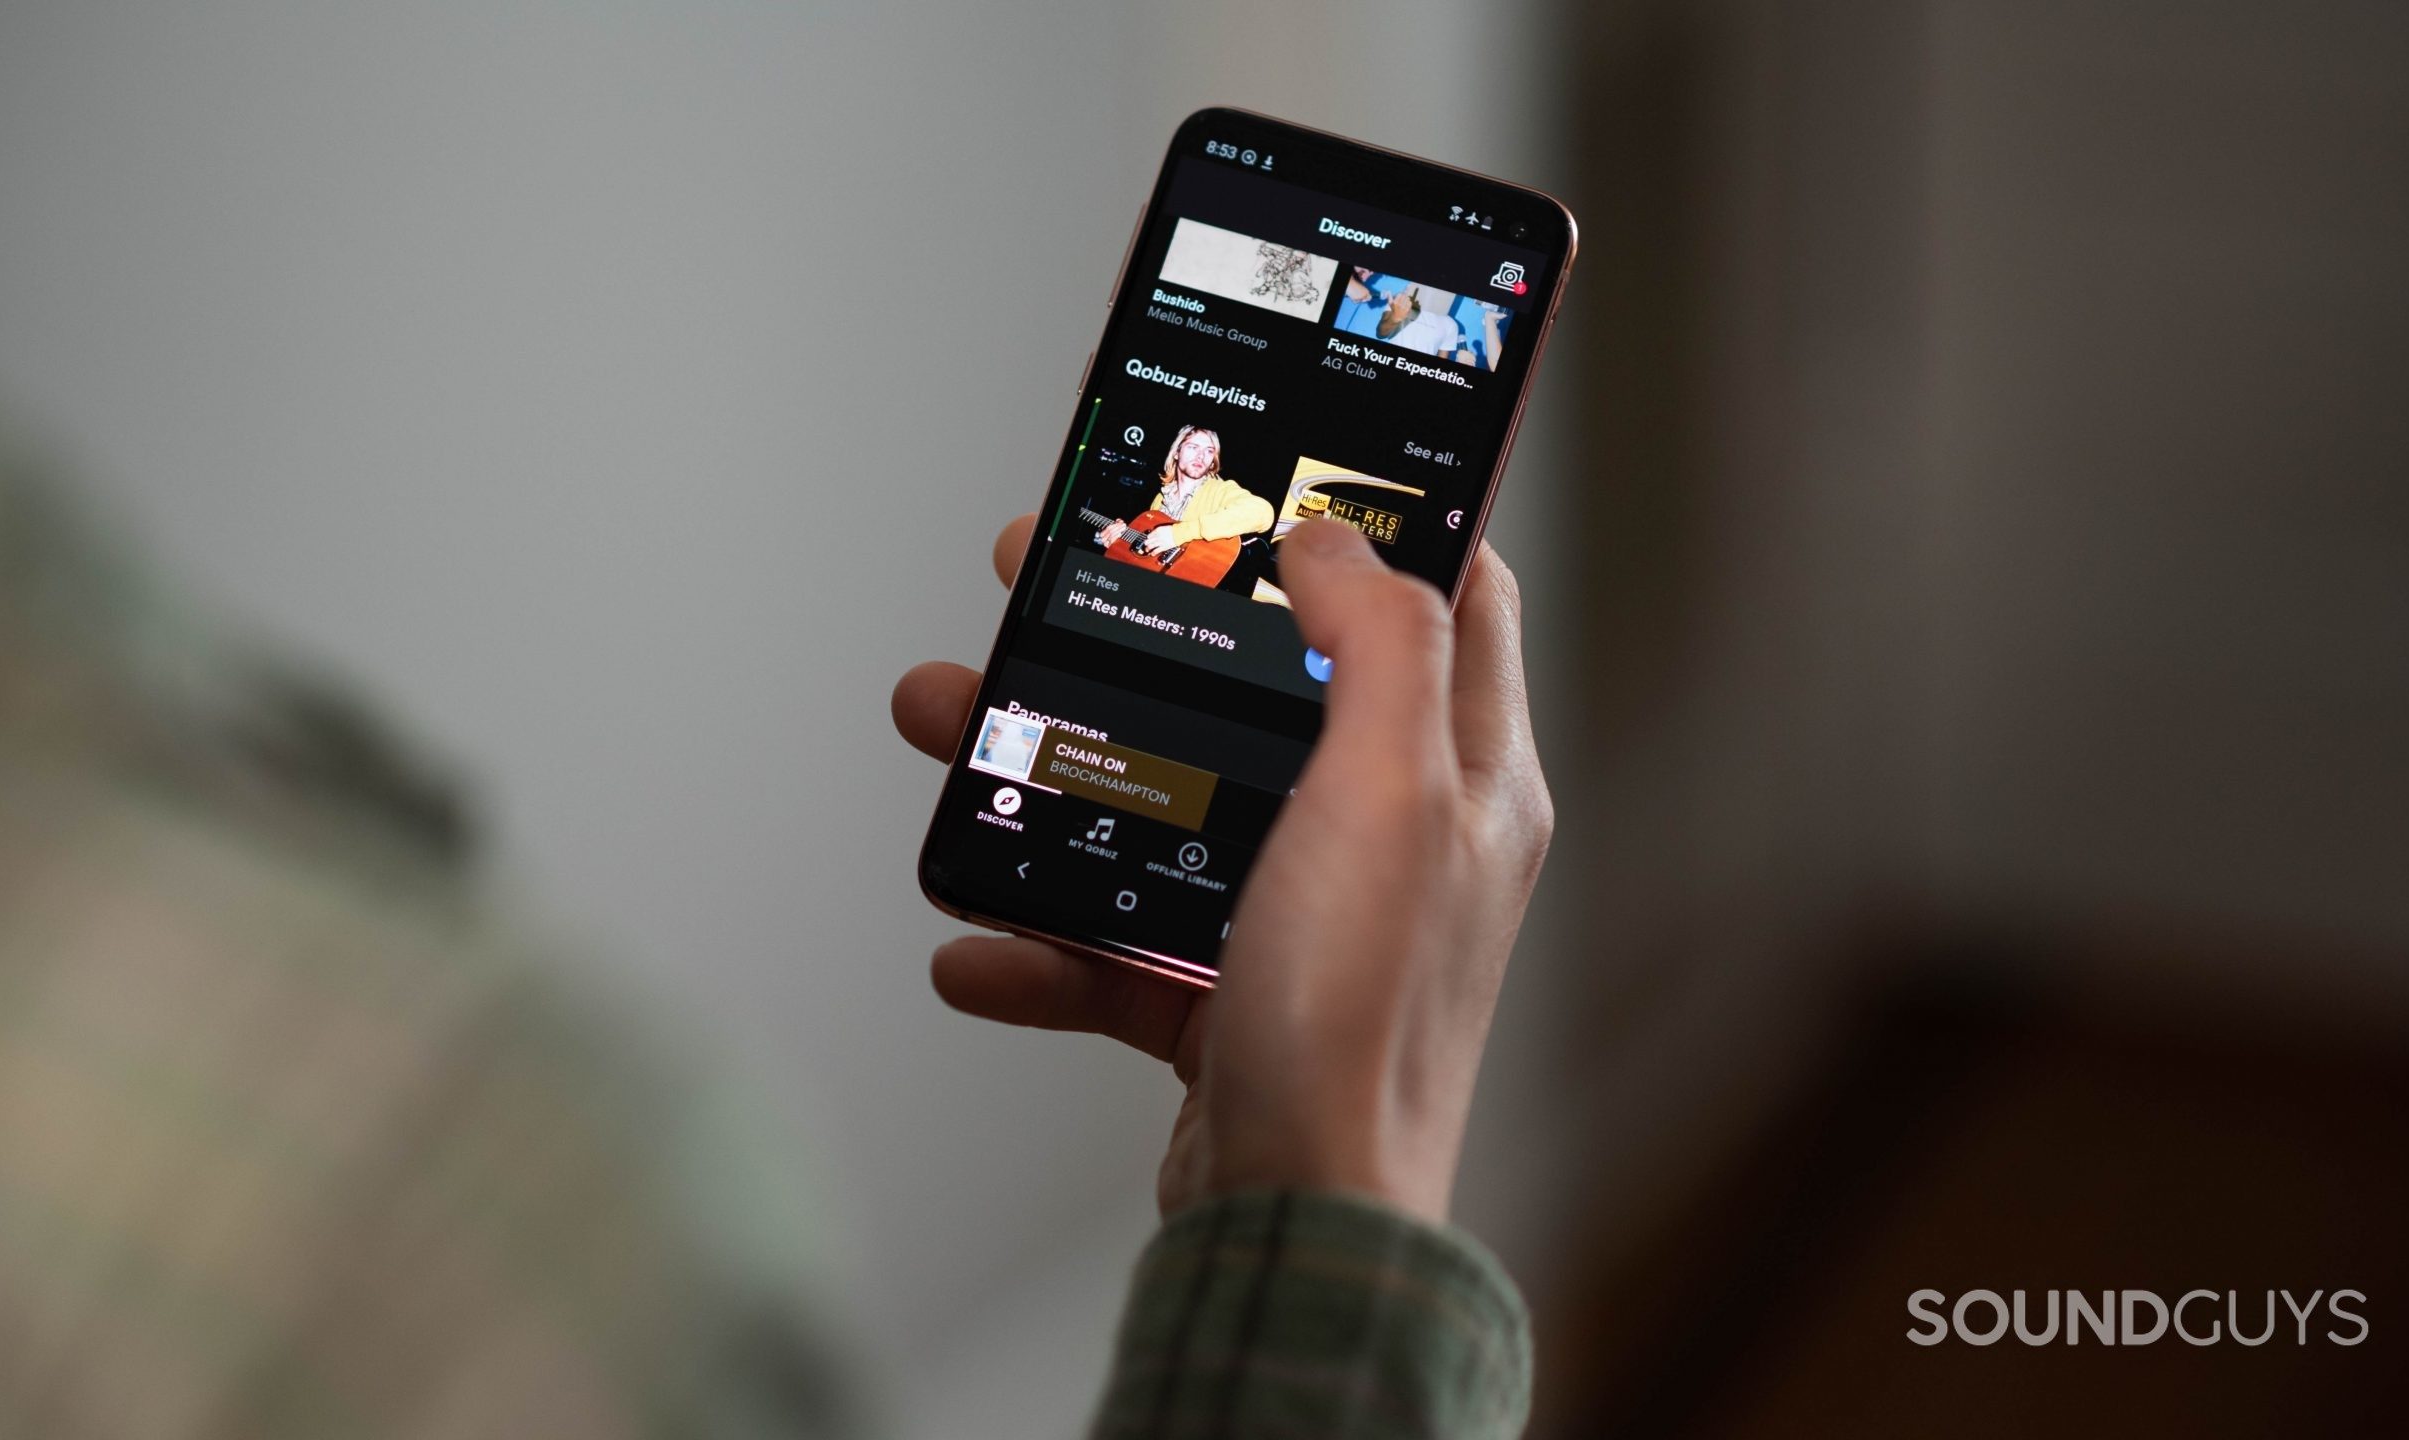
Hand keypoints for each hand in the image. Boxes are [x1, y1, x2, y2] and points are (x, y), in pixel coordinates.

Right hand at [890, 515, 1550, 1223]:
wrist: (1296, 1226)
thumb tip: (1335, 534)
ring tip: (944, 714)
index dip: (1371, 511)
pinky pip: (1113, 939)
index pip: (1448, 595)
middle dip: (1148, 617)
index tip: (1276, 457)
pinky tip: (973, 940)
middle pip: (1265, 679)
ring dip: (1047, 759)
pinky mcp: (1223, 994)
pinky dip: (1037, 937)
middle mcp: (1393, 836)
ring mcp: (1303, 914)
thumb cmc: (1362, 1021)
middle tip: (1050, 559)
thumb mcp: (1391, 796)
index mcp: (1465, 775)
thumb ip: (1379, 646)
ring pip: (1165, 796)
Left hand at [1141, 524, 1180, 556]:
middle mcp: (1158, 536)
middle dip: (1146, 543)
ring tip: (1147, 550)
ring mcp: (1160, 542)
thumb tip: (1154, 534)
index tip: (1148, 539)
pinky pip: (1156, 550)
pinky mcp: (1164, 547)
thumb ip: (1158, 531)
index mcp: (1158, 530)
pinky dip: (1153, 553)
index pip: (1149, 535)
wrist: (1179, 533)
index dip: (1148, 537)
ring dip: (1148, 548)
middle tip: (1145, 544)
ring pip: (1151, 546)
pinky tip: (1152, 554)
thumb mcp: (1164, 528)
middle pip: (1148, 541)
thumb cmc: (1174, 530)